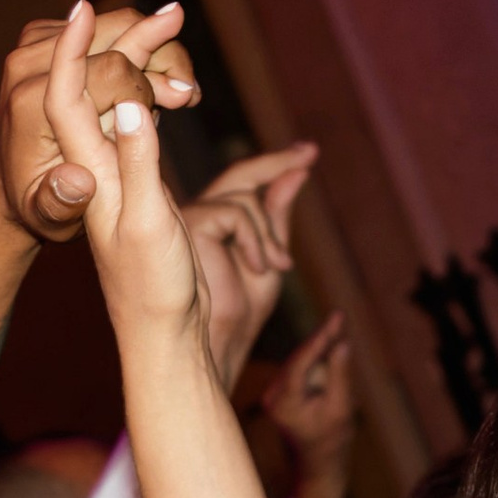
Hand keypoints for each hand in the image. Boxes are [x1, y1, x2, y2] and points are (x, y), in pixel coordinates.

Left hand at [0, 0, 198, 242]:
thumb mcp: (48, 217)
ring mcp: (32, 46)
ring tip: (182, 90)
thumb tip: (77, 181)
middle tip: (191, 95)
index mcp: (31, 103)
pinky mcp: (42, 38)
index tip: (185, 99)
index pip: (108, 69)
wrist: (6, 185)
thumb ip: (61, 202)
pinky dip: (136, 45)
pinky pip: (103, 26)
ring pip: (115, 23)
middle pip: (115, 33)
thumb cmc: (37, 205)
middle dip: (162, 59)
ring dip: (156, 49)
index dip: (151, 84)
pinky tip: (155, 81)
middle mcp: (26, 65)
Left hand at [45, 6, 205, 351]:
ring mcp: (95, 152)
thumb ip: (136, 167)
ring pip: (110, 80)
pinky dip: (149, 79)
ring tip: (188, 65)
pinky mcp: (114, 159)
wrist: (143, 322)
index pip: (66, 90)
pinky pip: (121, 98)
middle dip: (138, 41)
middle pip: (93, 73)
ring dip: (150, 59)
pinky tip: (175, 84)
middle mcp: (81, 153)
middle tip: (179, 17)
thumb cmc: (149, 285)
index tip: (84, 8)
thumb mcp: (143, 228)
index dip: (76, 47)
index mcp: (77, 162)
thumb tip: (131, 109)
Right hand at [181, 146, 315, 391]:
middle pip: (239, 176)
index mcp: (210, 226)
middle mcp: (193, 218)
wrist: (219, 345)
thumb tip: (296, 172)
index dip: (274, 166)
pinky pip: (237, 214)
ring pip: (244, 199)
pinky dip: (257, 241)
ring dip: (270, 236)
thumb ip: (277, 216)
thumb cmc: (240, 314)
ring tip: (278, 268)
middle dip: (277, 163)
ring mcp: (186, 220)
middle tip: (311, 152)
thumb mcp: (270, 256)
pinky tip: (258, 269)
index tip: (308, 152)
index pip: (240, 183)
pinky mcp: (189, 226)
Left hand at [260, 311, 355, 497]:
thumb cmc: (332, 441)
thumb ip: (340, 375)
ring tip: (338, 330)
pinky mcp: (279, 395)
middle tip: (339, 316)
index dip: (321, 336)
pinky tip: (329, 348)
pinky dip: (314, 360)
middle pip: (299, 357)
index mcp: (284, 402)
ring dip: (318, 349)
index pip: (302, 360)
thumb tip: (341, 343)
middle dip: (320, 339)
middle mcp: (273, 397)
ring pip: (299, 362)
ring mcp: (273, 396)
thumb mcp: (341, 407)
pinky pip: (298, 370)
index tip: (338, 316)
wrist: (318, 465)